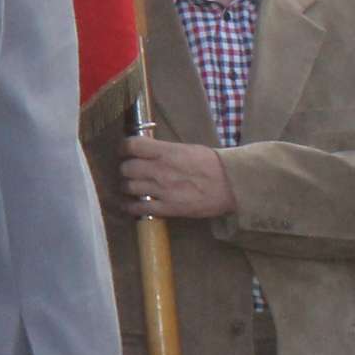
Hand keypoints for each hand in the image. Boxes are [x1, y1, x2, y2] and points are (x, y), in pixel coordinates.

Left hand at [119, 135, 235, 220]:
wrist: (231, 185)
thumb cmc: (211, 164)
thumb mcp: (185, 149)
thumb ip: (163, 149)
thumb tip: (145, 149)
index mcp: (165, 152)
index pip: (132, 146)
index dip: (123, 148)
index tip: (123, 152)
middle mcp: (160, 170)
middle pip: (126, 168)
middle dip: (125, 169)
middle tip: (129, 171)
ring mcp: (162, 190)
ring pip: (128, 187)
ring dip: (126, 186)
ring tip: (131, 186)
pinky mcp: (167, 208)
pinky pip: (138, 208)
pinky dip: (129, 207)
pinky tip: (128, 205)